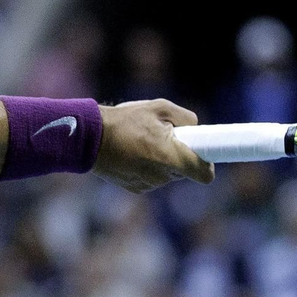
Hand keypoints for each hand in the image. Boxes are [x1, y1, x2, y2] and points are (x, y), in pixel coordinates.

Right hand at [94, 99, 214, 192]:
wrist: (89, 138)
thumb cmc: (125, 120)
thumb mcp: (159, 107)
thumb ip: (186, 117)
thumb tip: (196, 128)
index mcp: (171, 157)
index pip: (204, 174)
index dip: (207, 164)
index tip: (202, 153)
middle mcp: (162, 176)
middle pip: (184, 171)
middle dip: (179, 156)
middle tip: (164, 138)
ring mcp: (148, 185)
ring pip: (167, 174)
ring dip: (162, 162)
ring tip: (142, 143)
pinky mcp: (136, 188)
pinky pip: (152, 179)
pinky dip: (148, 168)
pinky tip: (132, 153)